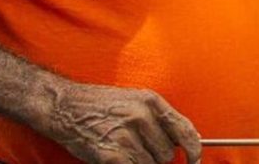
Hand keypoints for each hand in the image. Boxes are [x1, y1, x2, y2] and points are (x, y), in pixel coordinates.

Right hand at [41, 83, 200, 163]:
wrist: (63, 106)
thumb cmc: (100, 105)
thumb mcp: (136, 101)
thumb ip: (161, 118)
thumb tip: (187, 139)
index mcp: (152, 101)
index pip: (185, 130)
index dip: (194, 150)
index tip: (195, 160)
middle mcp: (141, 116)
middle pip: (166, 154)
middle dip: (155, 156)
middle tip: (137, 148)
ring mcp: (125, 135)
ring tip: (123, 151)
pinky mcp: (110, 154)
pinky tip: (116, 158)